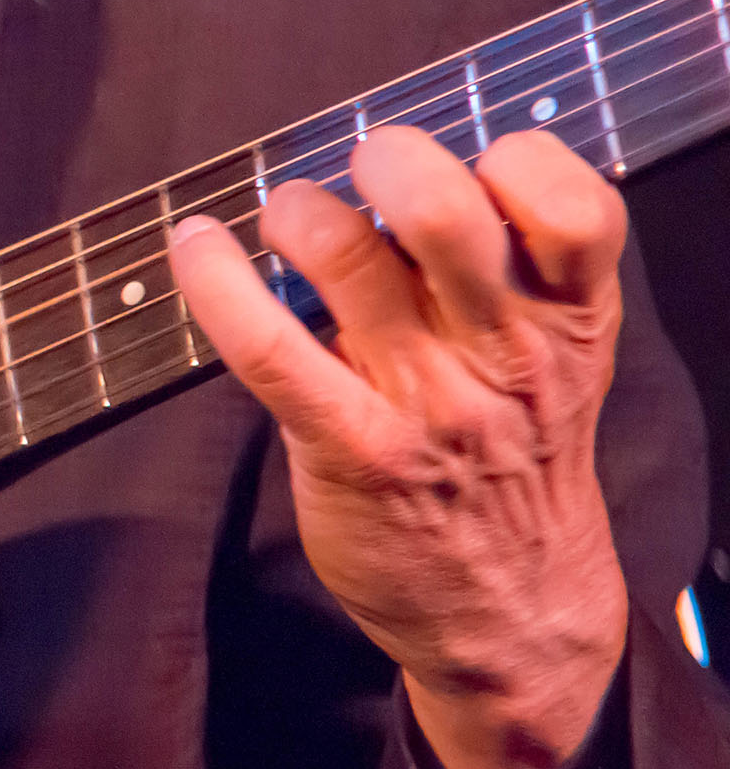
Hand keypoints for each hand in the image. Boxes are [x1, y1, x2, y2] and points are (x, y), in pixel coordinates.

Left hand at [169, 125, 630, 768]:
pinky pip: (270, 347)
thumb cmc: (513, 461)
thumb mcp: (557, 365)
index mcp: (570, 320)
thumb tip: (406, 172)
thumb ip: (512, 277)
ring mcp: (427, 401)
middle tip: (358, 173)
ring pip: (350, 260)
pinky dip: (217, 285)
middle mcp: (504, 353)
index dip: (515, 158)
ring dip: (298, 213)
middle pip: (447, 212)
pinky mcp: (353, 448)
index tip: (468, 160)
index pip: (575, 202)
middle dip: (386, 161)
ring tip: (284, 220)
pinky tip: (194, 247)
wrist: (510, 610)